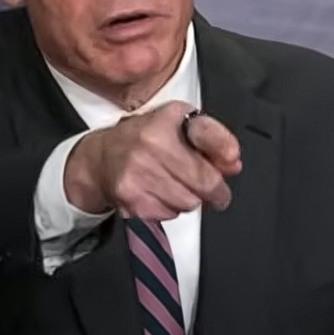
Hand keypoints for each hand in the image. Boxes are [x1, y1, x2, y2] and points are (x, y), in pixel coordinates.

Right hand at [64, 100, 242, 222]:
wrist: (100, 158)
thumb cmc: (144, 138)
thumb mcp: (177, 122)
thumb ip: (211, 139)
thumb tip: (232, 163)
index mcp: (166, 120)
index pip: (207, 134)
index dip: (224, 151)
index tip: (231, 161)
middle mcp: (151, 144)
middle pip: (205, 181)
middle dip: (215, 190)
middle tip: (214, 191)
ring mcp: (139, 173)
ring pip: (189, 202)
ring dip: (190, 198)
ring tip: (175, 185)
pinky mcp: (132, 200)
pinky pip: (170, 214)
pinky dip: (170, 208)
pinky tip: (158, 193)